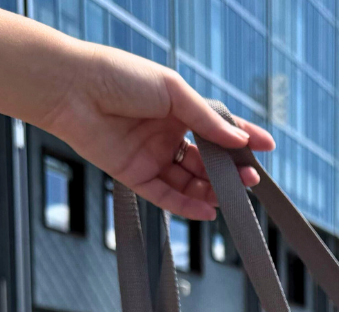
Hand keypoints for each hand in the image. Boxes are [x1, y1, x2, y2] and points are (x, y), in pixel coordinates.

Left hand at [45, 44, 274, 219]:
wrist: (72, 88)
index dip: (243, 138)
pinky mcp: (134, 175)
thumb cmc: (118, 76)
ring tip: (230, 196)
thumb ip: (206, 119)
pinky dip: (187, 206)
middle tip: (248, 179)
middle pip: (206, 160)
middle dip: (229, 171)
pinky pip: (166, 196)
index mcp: (177, 108)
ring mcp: (151, 156)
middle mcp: (166, 133)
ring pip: (189, 181)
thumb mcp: (173, 91)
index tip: (266, 148)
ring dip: (210, 190)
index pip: (217, 128)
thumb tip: (239, 141)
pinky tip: (206, 210)